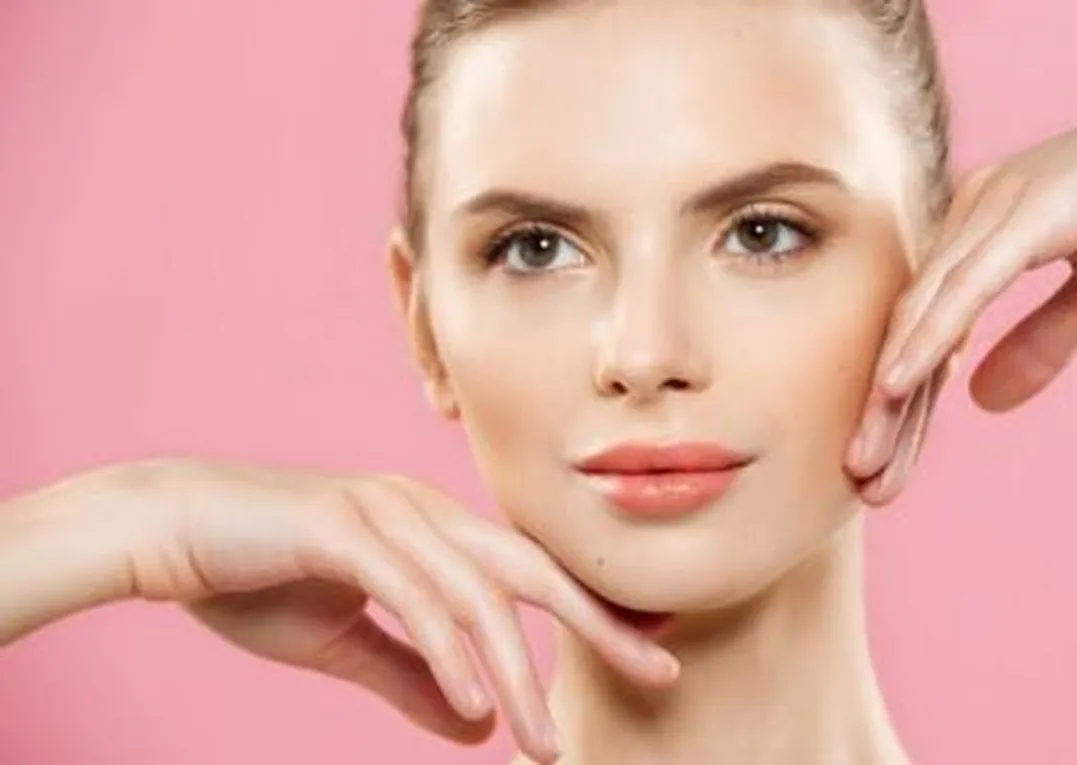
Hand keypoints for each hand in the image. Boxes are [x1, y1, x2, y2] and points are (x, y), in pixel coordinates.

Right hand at [110, 459, 677, 762]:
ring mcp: (387, 513)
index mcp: (434, 528)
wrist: (163, 533)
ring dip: (517, 673)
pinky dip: (450, 654)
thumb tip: (479, 728)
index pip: (530, 573)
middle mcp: (424, 510)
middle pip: (531, 572)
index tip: (649, 652)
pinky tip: (478, 704)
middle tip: (660, 674)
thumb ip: (415, 679)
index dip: (591, 611)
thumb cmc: (254, 578)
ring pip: (478, 596)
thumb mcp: (347, 643)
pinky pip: (415, 597)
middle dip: (599, 624)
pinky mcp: (344, 529)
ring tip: (545, 742)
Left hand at [846, 65, 1076, 503]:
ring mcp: (996, 206)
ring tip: (864, 455)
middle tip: (861, 476)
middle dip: (887, 408)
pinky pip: (965, 289)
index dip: (908, 401)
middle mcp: (975, 210)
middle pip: (914, 324)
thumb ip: (1039, 343)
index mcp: (985, 227)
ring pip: (926, 313)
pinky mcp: (1028, 211)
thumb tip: (981, 400)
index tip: (888, 463)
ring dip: (892, 390)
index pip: (931, 327)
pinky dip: (928, 339)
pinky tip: (895, 388)